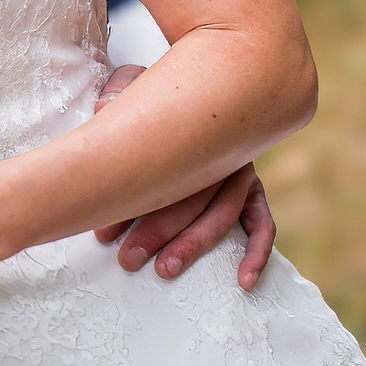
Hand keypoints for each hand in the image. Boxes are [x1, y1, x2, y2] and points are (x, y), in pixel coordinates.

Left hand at [90, 65, 276, 288]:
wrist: (199, 87)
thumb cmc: (159, 96)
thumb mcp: (136, 85)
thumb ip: (120, 91)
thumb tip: (103, 105)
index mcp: (191, 126)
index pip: (162, 169)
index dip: (132, 203)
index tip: (102, 232)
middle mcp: (220, 150)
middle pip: (190, 196)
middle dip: (156, 231)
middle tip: (127, 259)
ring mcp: (241, 172)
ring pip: (221, 214)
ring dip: (193, 245)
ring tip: (165, 269)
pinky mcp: (253, 192)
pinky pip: (262, 223)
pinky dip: (257, 251)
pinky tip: (244, 280)